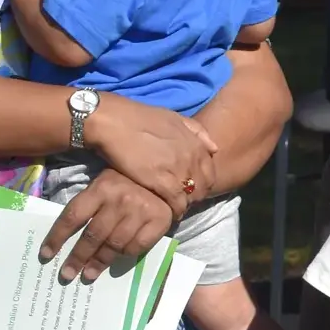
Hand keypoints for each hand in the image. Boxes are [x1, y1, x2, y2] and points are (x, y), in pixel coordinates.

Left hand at [40, 167, 175, 281]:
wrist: (165, 180)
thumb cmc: (126, 185)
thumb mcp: (103, 185)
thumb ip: (88, 205)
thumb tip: (63, 238)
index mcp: (101, 188)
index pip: (73, 216)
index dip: (57, 237)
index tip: (46, 255)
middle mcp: (120, 199)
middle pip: (92, 235)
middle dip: (77, 257)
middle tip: (66, 274)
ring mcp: (140, 211)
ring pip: (114, 244)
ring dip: (98, 263)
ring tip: (87, 275)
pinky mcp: (158, 221)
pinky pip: (136, 247)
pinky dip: (124, 256)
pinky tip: (115, 263)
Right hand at [84, 92, 217, 213]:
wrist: (114, 122)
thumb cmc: (140, 117)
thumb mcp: (174, 118)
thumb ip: (197, 132)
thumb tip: (215, 149)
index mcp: (196, 143)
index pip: (211, 172)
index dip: (202, 183)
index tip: (192, 188)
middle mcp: (192, 158)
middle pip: (204, 186)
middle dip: (196, 196)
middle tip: (183, 201)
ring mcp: (178, 170)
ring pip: (192, 197)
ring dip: (185, 204)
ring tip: (174, 207)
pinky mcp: (161, 182)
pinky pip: (176, 203)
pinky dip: (174, 211)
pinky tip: (166, 212)